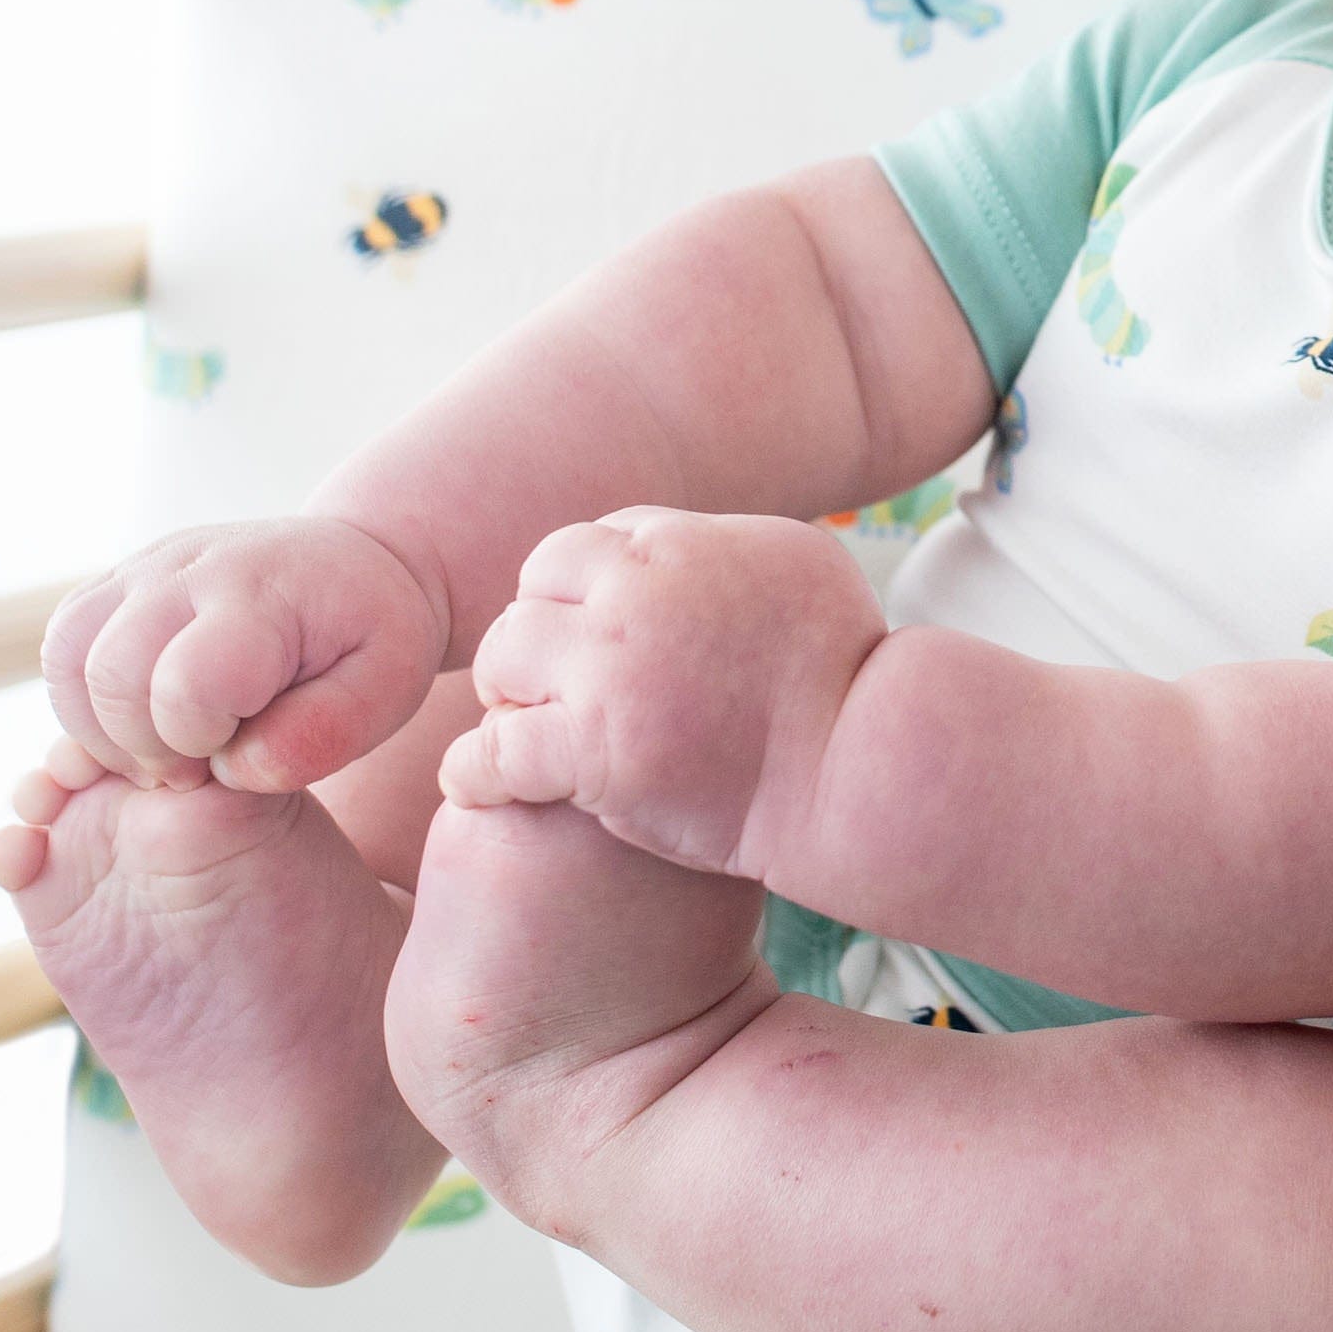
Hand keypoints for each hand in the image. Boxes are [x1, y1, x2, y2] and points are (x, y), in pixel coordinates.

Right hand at [38, 518, 447, 791]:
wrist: (358, 567)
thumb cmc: (375, 637)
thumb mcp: (388, 689)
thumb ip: (323, 735)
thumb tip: (232, 771)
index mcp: (262, 595)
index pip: (189, 684)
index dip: (201, 742)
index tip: (239, 751)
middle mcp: (189, 568)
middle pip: (112, 676)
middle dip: (147, 747)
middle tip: (200, 765)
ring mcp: (145, 567)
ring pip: (69, 660)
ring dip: (104, 729)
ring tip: (170, 747)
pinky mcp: (119, 580)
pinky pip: (62, 646)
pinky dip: (84, 702)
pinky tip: (141, 722)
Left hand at [439, 510, 884, 874]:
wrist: (858, 766)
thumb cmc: (848, 676)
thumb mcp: (801, 566)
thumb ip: (726, 548)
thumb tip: (690, 545)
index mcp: (680, 548)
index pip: (583, 546)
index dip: (577, 591)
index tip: (590, 634)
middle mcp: (633, 597)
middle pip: (531, 595)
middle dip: (536, 640)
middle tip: (552, 687)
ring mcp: (607, 674)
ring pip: (501, 664)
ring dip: (509, 697)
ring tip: (529, 730)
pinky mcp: (592, 753)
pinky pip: (490, 753)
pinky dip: (474, 772)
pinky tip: (477, 787)